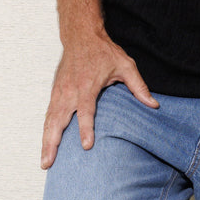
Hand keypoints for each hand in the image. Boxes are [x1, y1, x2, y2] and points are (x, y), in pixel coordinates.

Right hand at [40, 33, 158, 168]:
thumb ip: (138, 86)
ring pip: (50, 120)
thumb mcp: (125, 65)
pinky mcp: (55, 92)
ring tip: (45, 161)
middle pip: (59, 120)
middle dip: (53, 142)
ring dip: (46, 141)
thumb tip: (154, 105)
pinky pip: (48, 115)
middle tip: (50, 163)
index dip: (86, 128)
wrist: (81, 36)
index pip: (85, 110)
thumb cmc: (104, 51)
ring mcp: (60, 92)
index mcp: (87, 85)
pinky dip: (46, 130)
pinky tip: (45, 145)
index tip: (86, 145)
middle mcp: (70, 91)